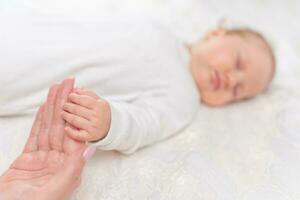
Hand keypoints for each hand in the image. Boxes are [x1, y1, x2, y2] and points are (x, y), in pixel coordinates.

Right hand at [0, 79, 95, 199]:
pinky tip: (44, 108)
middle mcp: (58, 161)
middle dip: (65, 103)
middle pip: (62, 126)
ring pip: (49, 127)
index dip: (76, 112)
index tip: (79, 95)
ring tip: (56, 88)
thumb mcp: (54, 190)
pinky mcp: (27, 159)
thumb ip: (73, 169)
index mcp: (68, 168)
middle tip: (68, 82)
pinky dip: (39, 120)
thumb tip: (92, 148)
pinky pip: (35, 136)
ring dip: (52, 107)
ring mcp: (43, 159)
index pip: (74, 133)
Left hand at [61, 88, 110, 141]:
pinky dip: (70, 131)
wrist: (109, 127)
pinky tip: (66, 128)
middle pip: (77, 109)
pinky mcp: (90, 136)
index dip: (74, 97)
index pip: (84, 99)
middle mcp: (97, 116)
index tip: (69, 96)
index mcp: (100, 105)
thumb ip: (88, 93)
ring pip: (75, 120)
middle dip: (68, 106)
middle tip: (64, 105)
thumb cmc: (100, 112)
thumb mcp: (98, 100)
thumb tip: (76, 89)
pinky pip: (78, 134)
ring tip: (62, 113)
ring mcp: (93, 127)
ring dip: (66, 116)